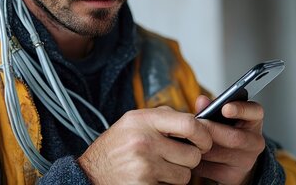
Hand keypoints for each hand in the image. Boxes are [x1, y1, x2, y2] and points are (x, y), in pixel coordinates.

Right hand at [78, 106, 212, 184]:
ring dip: (178, 173)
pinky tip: (151, 176)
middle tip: (178, 156)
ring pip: (185, 175)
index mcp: (144, 119)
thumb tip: (198, 119)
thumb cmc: (116, 145)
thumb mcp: (134, 121)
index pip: (189, 123)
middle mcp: (145, 140)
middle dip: (190, 159)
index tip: (204, 140)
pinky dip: (166, 183)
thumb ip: (164, 117)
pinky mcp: (145, 184)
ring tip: (160, 166)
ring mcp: (145, 165)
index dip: (204, 134)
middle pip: (192, 154)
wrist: (91, 172)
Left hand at [192, 96, 265, 184]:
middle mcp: (255, 142)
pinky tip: (188, 152)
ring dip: (200, 145)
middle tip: (194, 124)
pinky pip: (209, 168)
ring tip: (187, 137)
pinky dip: (195, 160)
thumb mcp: (223, 116)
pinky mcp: (233, 176)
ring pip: (219, 154)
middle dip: (211, 130)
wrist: (236, 159)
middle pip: (234, 138)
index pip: (255, 112)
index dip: (240, 109)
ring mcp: (246, 161)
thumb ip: (211, 107)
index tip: (225, 108)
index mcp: (254, 121)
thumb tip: (201, 101)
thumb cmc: (227, 130)